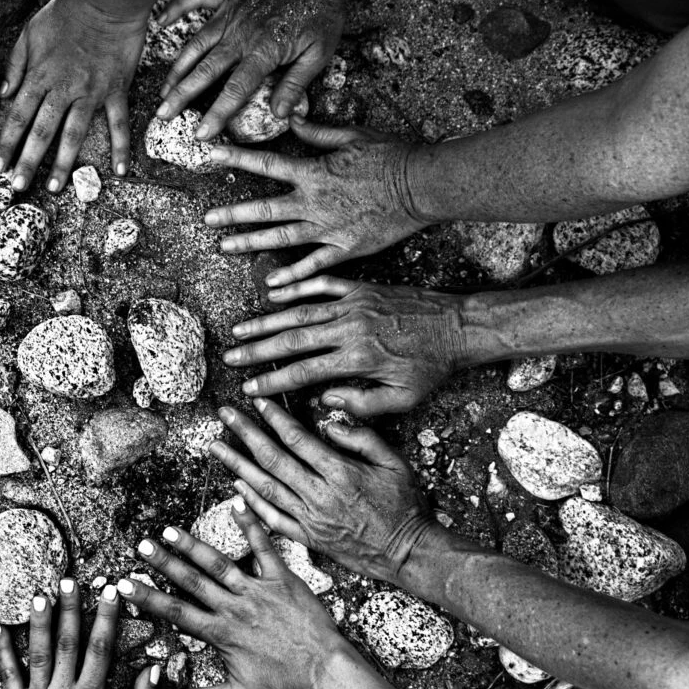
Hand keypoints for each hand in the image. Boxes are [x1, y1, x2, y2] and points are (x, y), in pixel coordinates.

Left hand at [0, 0, 145, 191]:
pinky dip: (121, 148)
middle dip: (27, 161)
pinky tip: (120, 171)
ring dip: (63, 164)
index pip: (18, 116)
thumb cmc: (67, 12)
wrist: (107, 0)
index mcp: (40, 76)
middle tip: (18, 187)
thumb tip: (2, 95)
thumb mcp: (30, 32)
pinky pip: (119, 123)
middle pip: (42, 132)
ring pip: (74, 134)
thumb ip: (15, 65)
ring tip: (54, 187)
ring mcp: (91, 93)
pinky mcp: (116, 91)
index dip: (6, 143)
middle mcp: (64, 89)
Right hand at [117, 503, 352, 688]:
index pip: (175, 612)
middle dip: (164, 562)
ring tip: (170, 530)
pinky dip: (250, 524)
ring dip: (193, 546)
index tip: (126, 584)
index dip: (148, 597)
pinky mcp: (281, 579)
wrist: (322, 670)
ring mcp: (257, 590)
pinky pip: (263, 547)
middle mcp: (234, 607)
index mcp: (220, 633)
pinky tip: (237, 503)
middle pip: (191, 581)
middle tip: (142, 545)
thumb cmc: (282, 685)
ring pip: (219, 563)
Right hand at [154, 0, 346, 138]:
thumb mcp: (318, 54)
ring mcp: (231, 14)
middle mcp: (240, 34)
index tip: (200, 135)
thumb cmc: (322, 13)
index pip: (234, 90)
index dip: (215, 114)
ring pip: (196, 44)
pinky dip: (177, 7)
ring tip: (163, 90)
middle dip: (181, 95)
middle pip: (205, 70)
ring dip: (177, 68)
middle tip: (162, 115)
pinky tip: (159, 21)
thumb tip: (280, 115)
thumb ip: (295, 85)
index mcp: (262, 51)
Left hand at [205, 120, 430, 287]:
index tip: (211, 154)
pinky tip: (272, 283)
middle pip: (264, 209)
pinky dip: (292, 276)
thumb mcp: (352, 136)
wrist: (422, 185)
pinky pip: (313, 266)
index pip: (266, 164)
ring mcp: (327, 228)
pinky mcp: (345, 248)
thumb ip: (318, 131)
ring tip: (224, 247)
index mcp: (313, 173)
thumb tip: (294, 120)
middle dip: (232, 214)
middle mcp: (314, 202)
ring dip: (249, 243)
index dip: (236, 158)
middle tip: (207, 219)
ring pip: (280, 238)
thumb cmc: (390, 156)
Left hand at [210, 399, 433, 587]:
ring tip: (216, 447)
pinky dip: (252, 503)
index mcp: (340, 473)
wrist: (407, 552)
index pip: (298, 439)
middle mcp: (319, 495)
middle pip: (273, 459)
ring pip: (265, 488)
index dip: (274, 418)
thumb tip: (330, 424)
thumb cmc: (404, 505)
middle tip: (224, 415)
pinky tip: (236, 486)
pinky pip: (273, 519)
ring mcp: (310, 519)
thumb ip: (363, 438)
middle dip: (245, 434)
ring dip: (237, 465)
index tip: (257, 401)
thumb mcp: (395, 463)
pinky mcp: (308, 538)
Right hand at [223, 277, 468, 414]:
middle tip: (230, 356)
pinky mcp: (361, 288)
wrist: (458, 327)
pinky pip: (322, 284)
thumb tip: (325, 401)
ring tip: (240, 329)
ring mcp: (354, 304)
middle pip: (293, 339)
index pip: (304, 372)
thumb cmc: (431, 367)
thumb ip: (363, 404)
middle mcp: (350, 328)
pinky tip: (272, 293)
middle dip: (258, 350)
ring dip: (267, 320)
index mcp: (358, 359)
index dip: (273, 381)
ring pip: (301, 311)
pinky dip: (296, 287)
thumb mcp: (403, 398)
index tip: (248, 388)